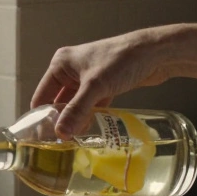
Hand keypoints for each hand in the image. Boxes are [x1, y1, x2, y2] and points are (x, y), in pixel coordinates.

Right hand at [31, 27, 174, 137]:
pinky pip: (90, 105)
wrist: (155, 53)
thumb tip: (60, 133)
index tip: (43, 137)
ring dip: (76, 120)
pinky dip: (90, 116)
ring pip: (75, 105)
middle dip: (60, 120)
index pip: (42, 95)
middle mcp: (71, 70)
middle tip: (60, 142)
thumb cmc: (121, 60)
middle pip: (58, 102)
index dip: (41, 116)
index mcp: (61, 64)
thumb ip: (76, 110)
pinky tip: (91, 131)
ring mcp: (87, 78)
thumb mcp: (95, 86)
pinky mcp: (103, 85)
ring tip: (75, 140)